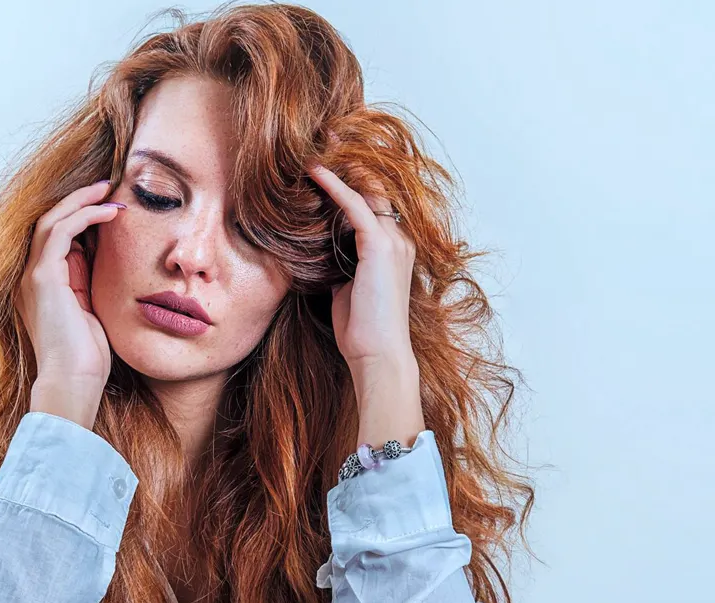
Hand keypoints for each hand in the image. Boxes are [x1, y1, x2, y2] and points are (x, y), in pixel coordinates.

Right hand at [16, 179, 121, 388]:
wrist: (74, 381)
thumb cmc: (86, 357)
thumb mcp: (91, 311)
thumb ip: (89, 283)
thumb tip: (103, 256)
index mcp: (42, 286)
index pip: (56, 239)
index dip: (79, 217)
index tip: (109, 207)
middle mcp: (31, 277)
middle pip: (49, 222)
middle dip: (78, 201)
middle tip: (107, 187)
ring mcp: (33, 276)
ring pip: (51, 221)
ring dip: (81, 202)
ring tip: (109, 191)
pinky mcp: (43, 277)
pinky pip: (60, 232)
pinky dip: (84, 216)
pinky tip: (109, 212)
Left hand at [307, 163, 417, 371]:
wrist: (378, 356)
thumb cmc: (361, 331)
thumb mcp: (345, 291)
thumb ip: (339, 267)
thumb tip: (318, 256)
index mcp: (393, 249)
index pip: (374, 203)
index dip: (353, 179)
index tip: (329, 161)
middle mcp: (399, 239)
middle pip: (375, 187)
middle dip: (351, 161)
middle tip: (326, 135)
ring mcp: (394, 241)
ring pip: (368, 190)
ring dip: (342, 166)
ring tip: (316, 144)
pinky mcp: (380, 247)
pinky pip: (356, 206)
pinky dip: (335, 187)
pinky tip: (314, 172)